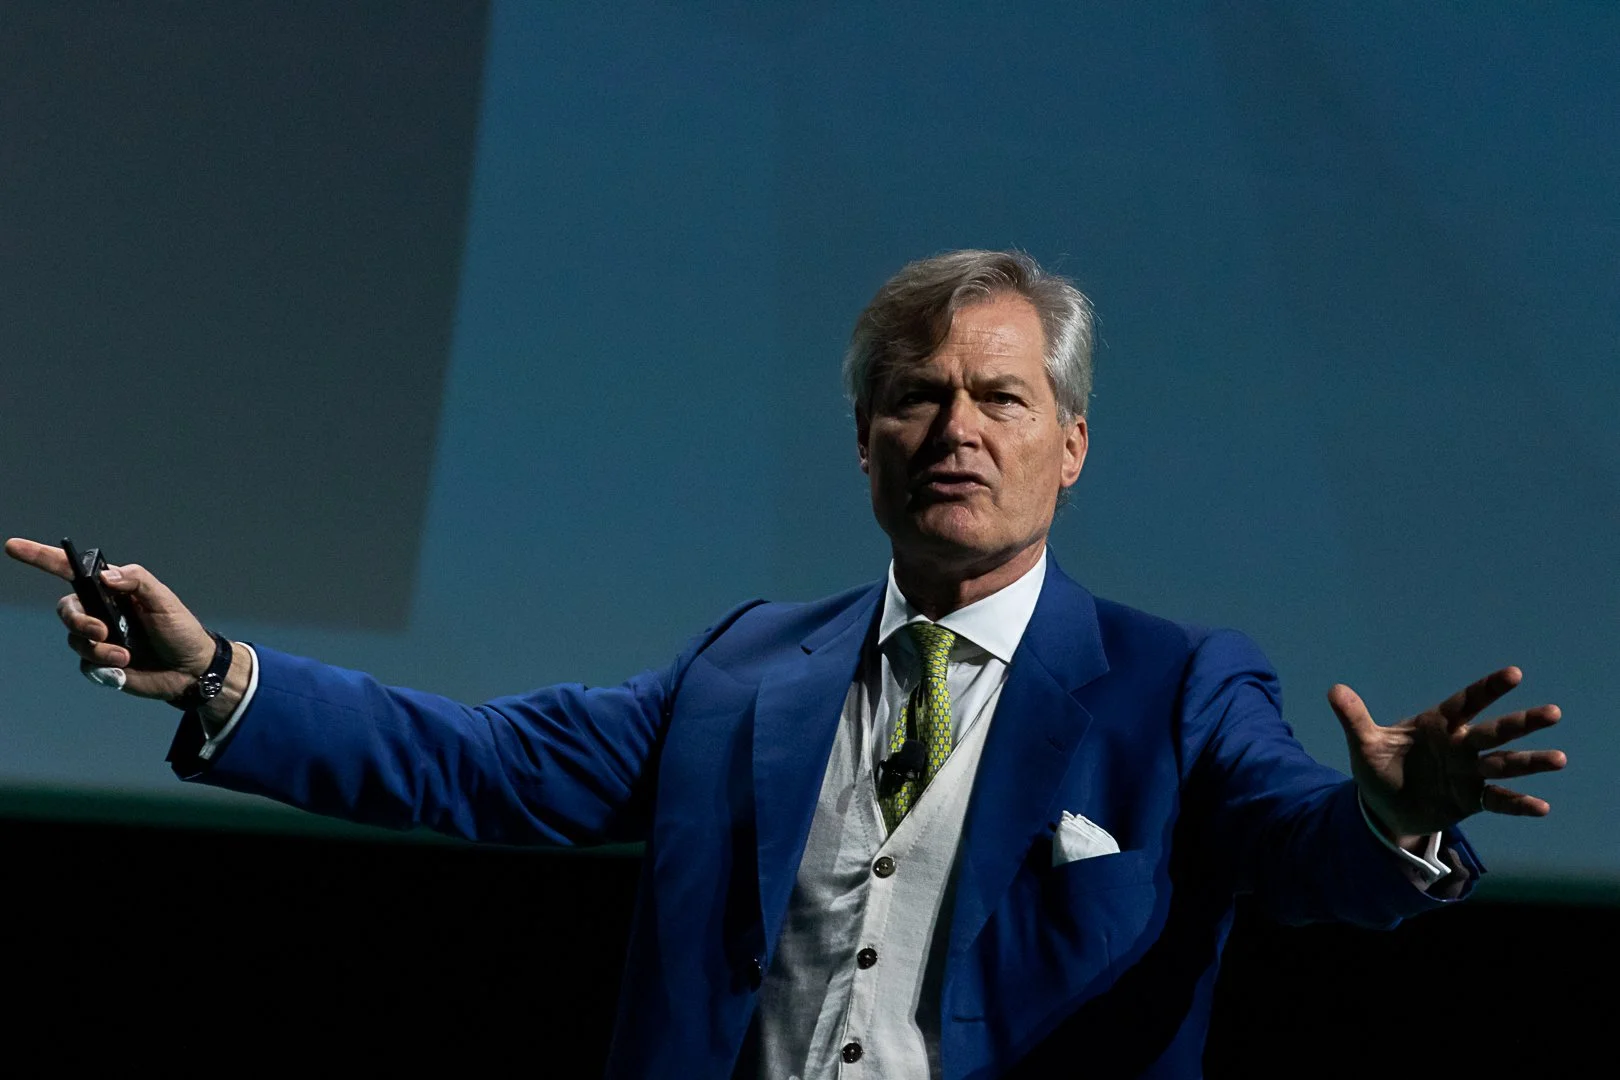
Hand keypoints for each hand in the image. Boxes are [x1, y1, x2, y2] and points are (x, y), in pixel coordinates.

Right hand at [4, 536, 215, 701]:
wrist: (191, 669)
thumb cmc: (180, 629)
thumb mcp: (164, 600)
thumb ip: (137, 580)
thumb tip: (104, 577)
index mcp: (112, 590)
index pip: (71, 570)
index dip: (41, 557)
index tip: (13, 546)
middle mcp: (100, 611)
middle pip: (67, 609)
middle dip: (78, 620)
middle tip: (102, 631)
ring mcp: (99, 638)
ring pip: (76, 639)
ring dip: (99, 648)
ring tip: (125, 655)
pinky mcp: (100, 663)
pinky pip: (86, 663)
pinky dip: (103, 666)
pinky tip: (125, 667)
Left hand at [1328, 667, 1565, 841]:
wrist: (1382, 807)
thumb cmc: (1378, 767)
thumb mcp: (1365, 744)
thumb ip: (1354, 718)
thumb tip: (1334, 689)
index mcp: (1437, 725)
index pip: (1465, 703)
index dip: (1488, 689)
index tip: (1514, 674)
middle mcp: (1459, 746)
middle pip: (1493, 732)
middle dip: (1521, 723)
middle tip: (1553, 712)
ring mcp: (1468, 773)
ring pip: (1504, 764)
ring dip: (1530, 763)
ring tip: (1559, 759)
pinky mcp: (1470, 800)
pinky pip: (1498, 801)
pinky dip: (1518, 804)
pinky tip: (1542, 807)